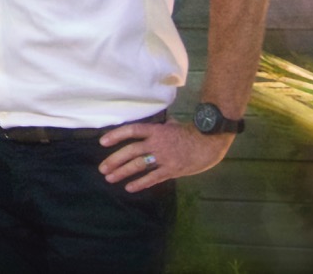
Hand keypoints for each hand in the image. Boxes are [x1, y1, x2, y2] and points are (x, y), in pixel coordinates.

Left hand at [97, 119, 232, 192]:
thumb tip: (160, 125)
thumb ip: (162, 127)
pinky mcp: (172, 170)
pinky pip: (153, 178)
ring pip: (138, 165)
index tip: (102, 142)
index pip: (131, 131)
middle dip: (114, 160)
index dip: (116, 136)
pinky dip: (140, 183)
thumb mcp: (174, 125)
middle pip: (131, 151)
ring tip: (110, 178)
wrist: (210, 143)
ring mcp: (164, 157)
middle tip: (102, 168)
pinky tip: (129, 187)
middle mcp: (157, 143)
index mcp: (156, 130)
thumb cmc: (192, 133)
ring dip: (122, 172)